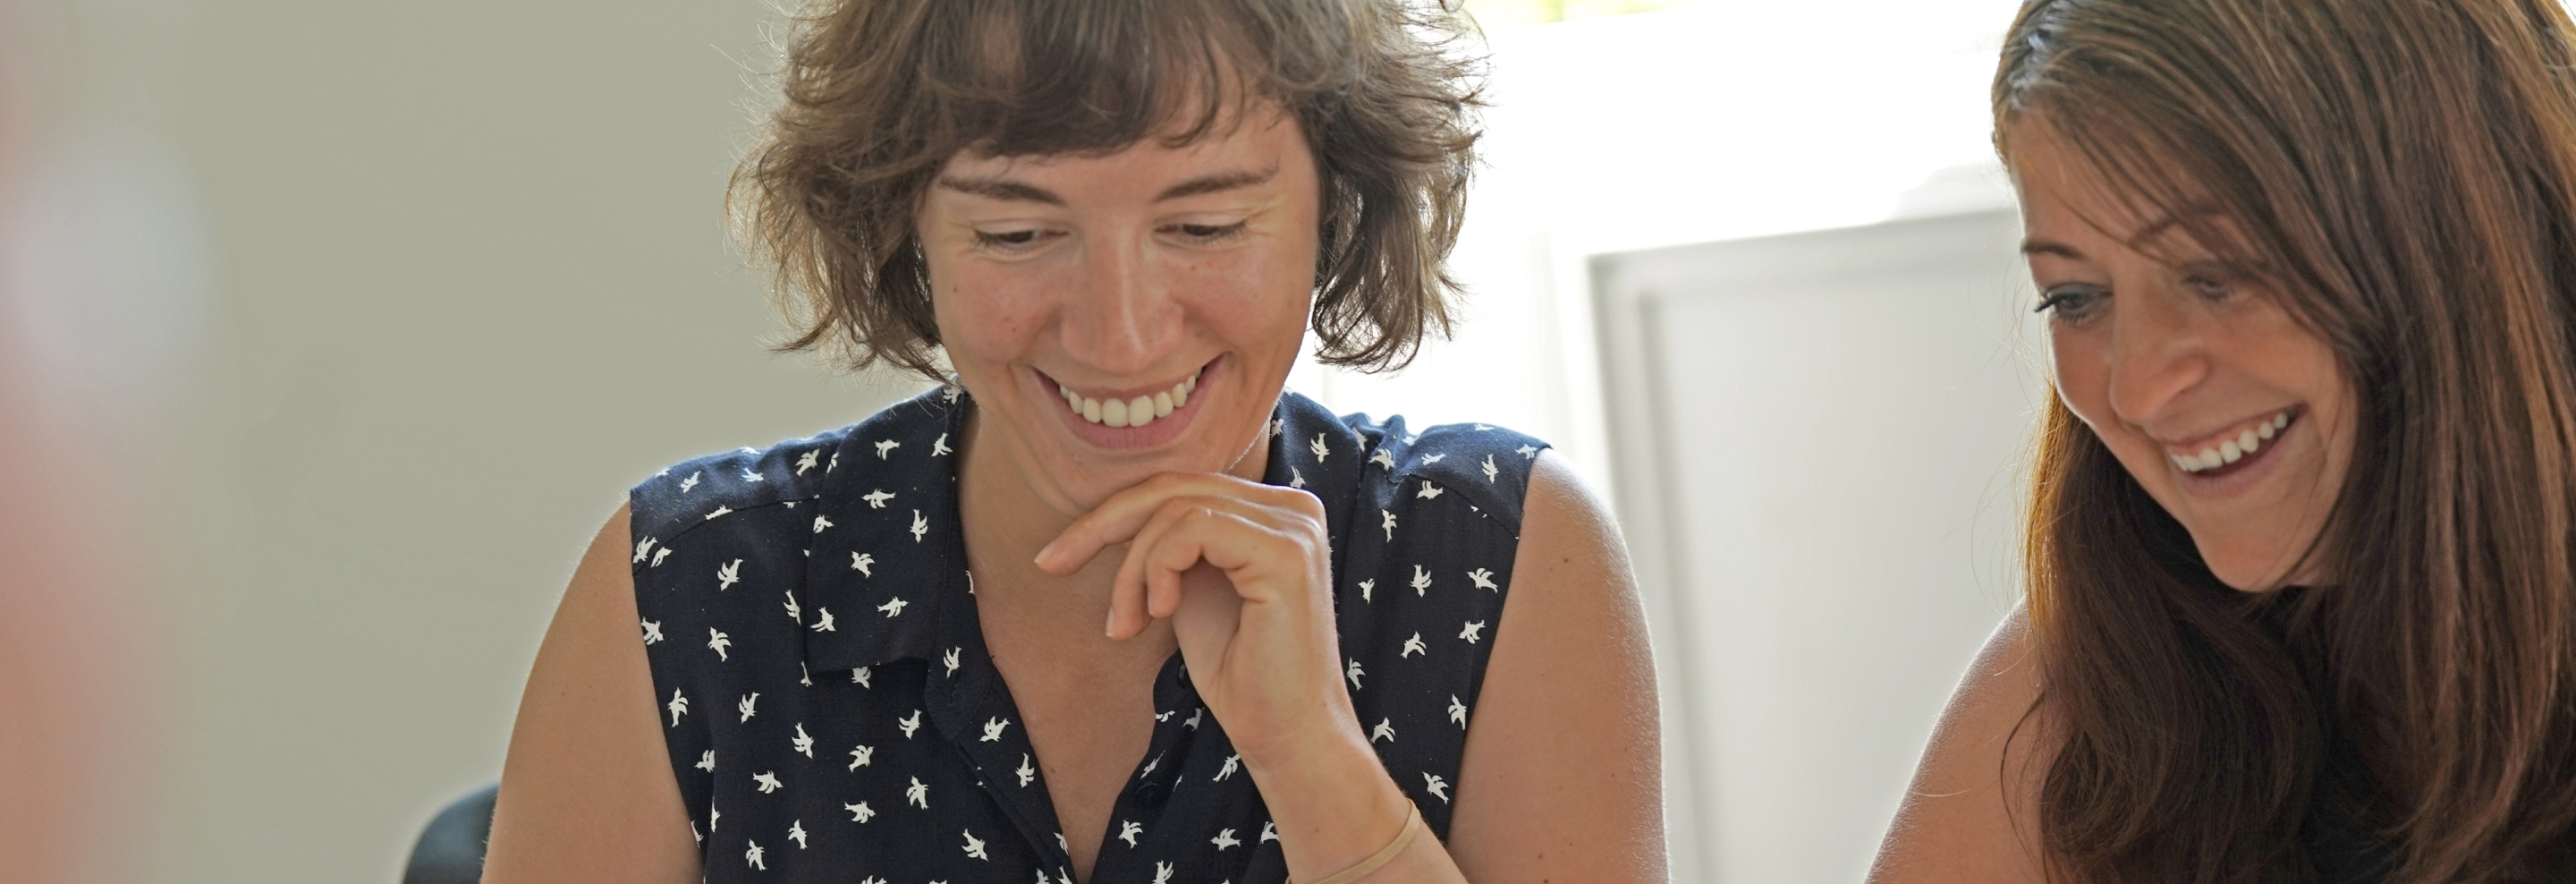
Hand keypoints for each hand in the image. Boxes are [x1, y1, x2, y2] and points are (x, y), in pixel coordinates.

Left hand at [1032, 472, 1358, 765]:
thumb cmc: (1240, 675)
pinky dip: (1156, 568)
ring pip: (1175, 508)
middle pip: (1172, 486)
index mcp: (1274, 512)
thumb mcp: (1189, 591)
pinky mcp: (1287, 551)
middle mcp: (1294, 507)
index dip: (1111, 515)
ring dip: (1131, 569)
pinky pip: (1192, 528)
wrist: (1287, 736)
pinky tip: (1159, 613)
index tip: (1054, 558)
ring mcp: (1295, 526)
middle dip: (1100, 526)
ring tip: (1125, 625)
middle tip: (1052, 566)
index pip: (1179, 487)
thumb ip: (1170, 546)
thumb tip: (1110, 512)